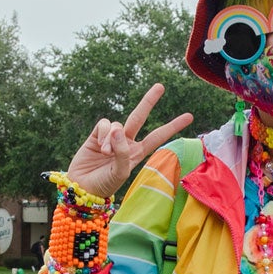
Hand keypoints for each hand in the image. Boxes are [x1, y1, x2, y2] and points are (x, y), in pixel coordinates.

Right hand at [64, 84, 193, 200]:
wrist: (83, 187)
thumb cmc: (104, 184)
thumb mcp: (119, 173)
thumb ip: (122, 152)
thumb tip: (118, 128)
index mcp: (137, 153)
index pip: (158, 137)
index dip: (172, 126)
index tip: (189, 116)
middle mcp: (126, 142)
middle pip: (139, 116)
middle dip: (149, 101)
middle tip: (161, 86)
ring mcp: (112, 136)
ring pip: (118, 124)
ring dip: (111, 138)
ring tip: (105, 154)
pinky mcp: (97, 134)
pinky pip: (104, 124)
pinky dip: (103, 134)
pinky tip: (98, 147)